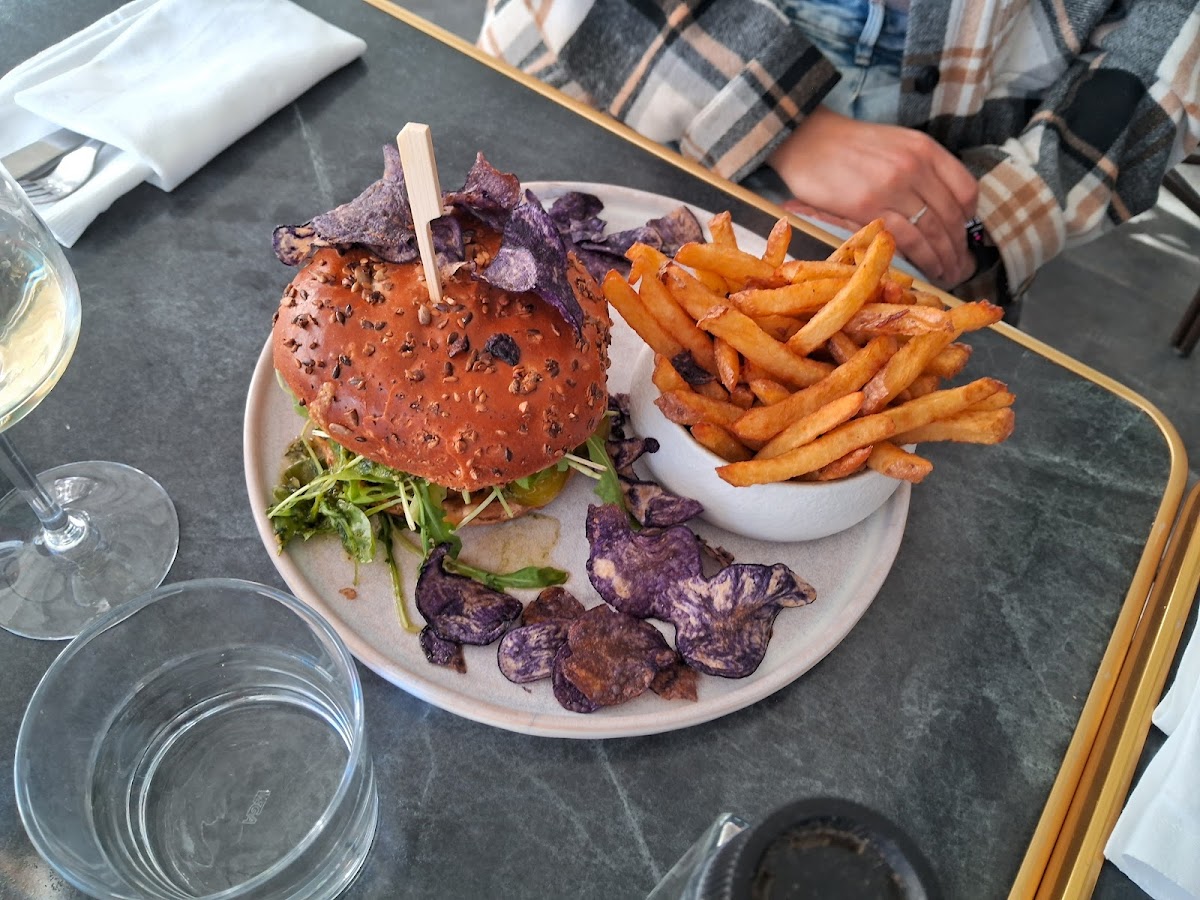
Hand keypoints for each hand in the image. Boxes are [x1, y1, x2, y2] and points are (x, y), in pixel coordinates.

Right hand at [767, 106, 978, 286]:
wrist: (807, 138)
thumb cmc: (848, 145)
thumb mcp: (895, 143)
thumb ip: (921, 167)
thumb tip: (938, 203)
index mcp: (925, 149)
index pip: (965, 190)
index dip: (969, 219)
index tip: (963, 235)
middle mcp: (915, 166)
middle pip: (950, 216)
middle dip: (958, 248)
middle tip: (960, 267)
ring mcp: (893, 187)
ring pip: (932, 231)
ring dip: (943, 258)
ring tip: (946, 274)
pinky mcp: (868, 207)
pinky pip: (906, 238)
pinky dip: (920, 258)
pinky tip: (924, 270)